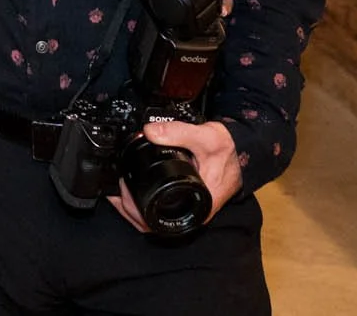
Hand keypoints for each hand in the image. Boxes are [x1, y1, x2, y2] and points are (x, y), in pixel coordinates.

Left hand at [107, 119, 242, 232]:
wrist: (241, 151)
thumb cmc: (228, 151)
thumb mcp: (206, 138)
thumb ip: (178, 133)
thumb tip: (149, 132)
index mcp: (198, 207)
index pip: (159, 221)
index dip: (136, 209)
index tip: (123, 190)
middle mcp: (192, 214)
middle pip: (151, 224)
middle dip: (128, 209)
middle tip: (115, 189)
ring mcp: (186, 209)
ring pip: (152, 219)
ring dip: (132, 208)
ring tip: (118, 190)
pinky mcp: (183, 201)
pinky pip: (158, 209)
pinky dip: (142, 202)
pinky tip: (132, 188)